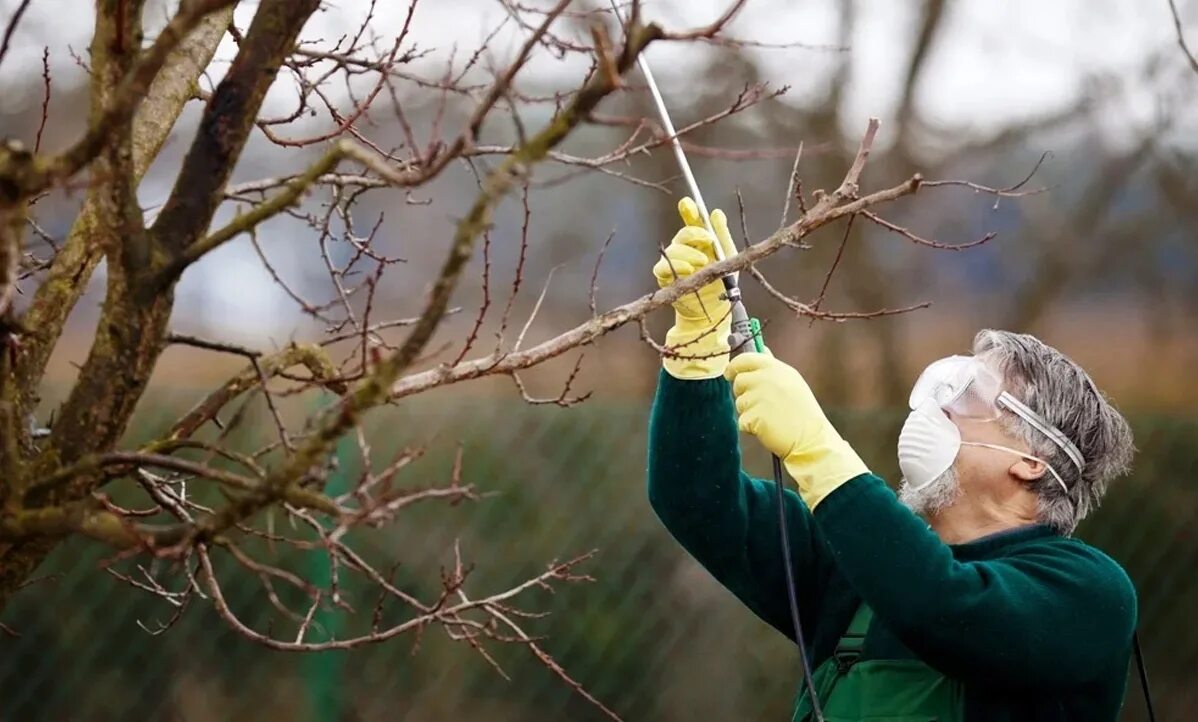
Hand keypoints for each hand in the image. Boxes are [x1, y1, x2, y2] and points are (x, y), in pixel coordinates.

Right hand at [654, 197, 736, 379]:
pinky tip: (687, 269)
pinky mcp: (666, 279)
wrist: (715, 312)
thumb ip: (722, 236)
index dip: (689, 211)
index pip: (692, 222)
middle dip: (693, 234)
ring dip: (687, 253)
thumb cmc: (722, 284)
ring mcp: (674, 264)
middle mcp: (685, 250)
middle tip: (706, 240)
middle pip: (682, 234)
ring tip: (701, 262)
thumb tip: (716, 213)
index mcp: (701, 242)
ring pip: (673, 250)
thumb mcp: (728, 257)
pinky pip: (662, 267)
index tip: (688, 203)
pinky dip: (674, 266)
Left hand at [725, 351, 868, 507]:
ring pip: (739, 403)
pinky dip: (750, 427)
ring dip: (749, 412)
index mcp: (776, 368)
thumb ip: (773, 368)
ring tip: (770, 418)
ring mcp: (760, 397)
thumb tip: (761, 351)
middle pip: (739, 382)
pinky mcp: (755, 416)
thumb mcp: (792, 382)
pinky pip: (742, 421)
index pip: (745, 359)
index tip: (729, 374)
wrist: (811, 438)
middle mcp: (767, 379)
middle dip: (743, 393)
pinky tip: (767, 428)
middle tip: (759, 405)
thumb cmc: (801, 412)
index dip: (734, 366)